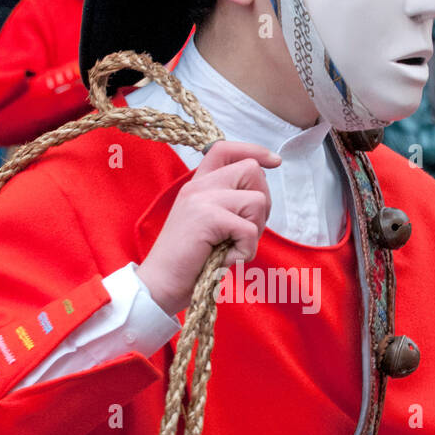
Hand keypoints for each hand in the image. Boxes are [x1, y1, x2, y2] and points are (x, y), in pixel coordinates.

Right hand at [138, 141, 280, 314]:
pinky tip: (225, 260)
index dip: (255, 151)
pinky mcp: (208, 218)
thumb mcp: (207, 224)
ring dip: (254, 231)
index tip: (275, 162)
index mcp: (197, 185)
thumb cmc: (188, 261)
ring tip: (232, 247)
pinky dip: (245, 251)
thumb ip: (226, 204)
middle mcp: (198, 186)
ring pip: (257, 201)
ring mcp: (202, 199)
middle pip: (251, 171)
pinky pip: (249, 229)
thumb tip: (260, 194)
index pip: (226, 150)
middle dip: (262, 204)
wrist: (160, 284)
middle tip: (244, 232)